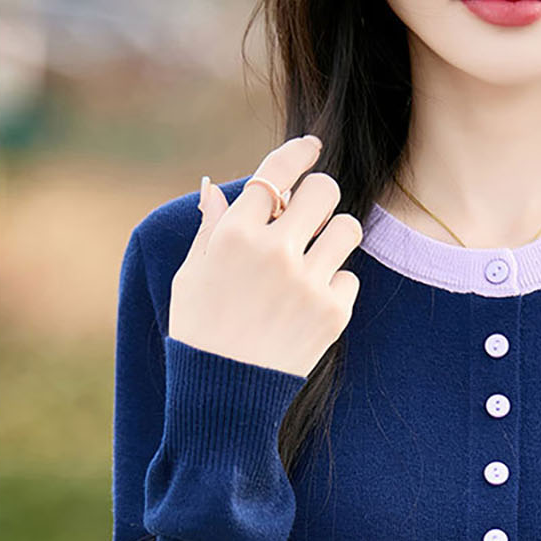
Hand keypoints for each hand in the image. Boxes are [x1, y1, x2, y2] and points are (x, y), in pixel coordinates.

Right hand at [167, 135, 362, 378]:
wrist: (224, 394)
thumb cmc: (199, 332)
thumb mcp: (191, 275)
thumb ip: (211, 229)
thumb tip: (218, 190)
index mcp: (234, 234)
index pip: (277, 173)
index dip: (299, 153)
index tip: (312, 146)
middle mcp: (274, 251)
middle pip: (325, 191)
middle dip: (319, 198)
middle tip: (311, 216)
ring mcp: (307, 282)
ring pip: (348, 229)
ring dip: (336, 237)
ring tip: (318, 257)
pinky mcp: (332, 314)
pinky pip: (350, 279)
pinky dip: (335, 287)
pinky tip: (310, 305)